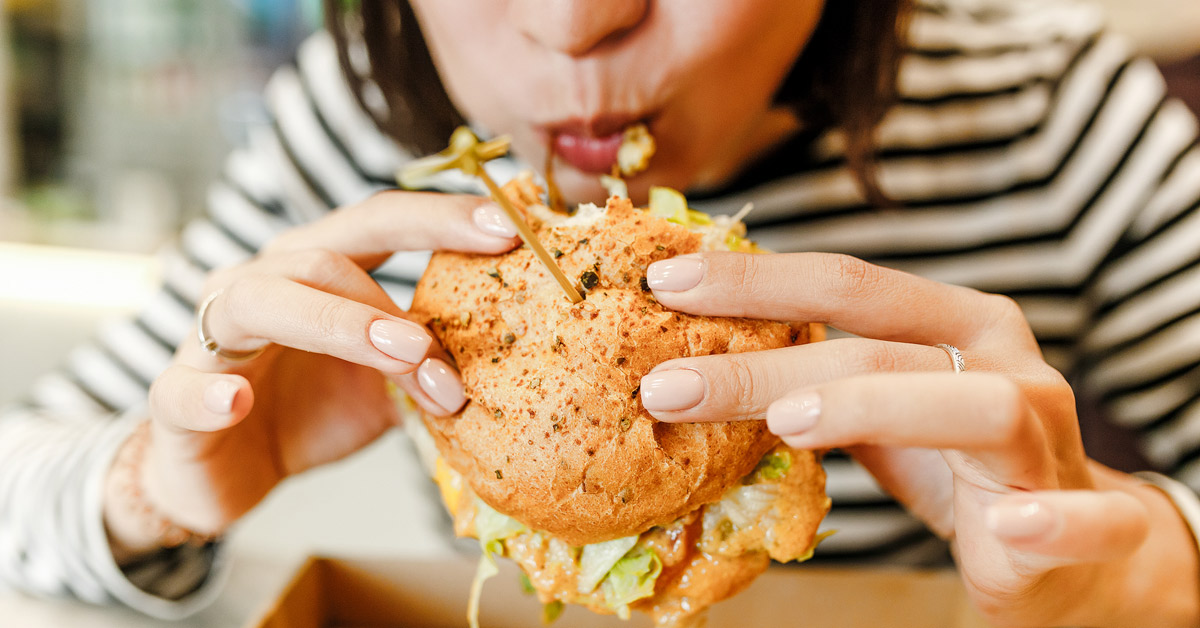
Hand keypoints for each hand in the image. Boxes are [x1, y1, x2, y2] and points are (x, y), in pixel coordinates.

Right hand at [103, 192, 519, 558]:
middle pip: (324, 256)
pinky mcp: (176, 398)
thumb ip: (429, 360)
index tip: (507, 228)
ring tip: (400, 358)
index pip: (377, 223)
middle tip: (446, 340)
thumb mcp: (385, 384)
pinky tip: (236, 401)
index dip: (438, 218)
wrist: (225, 473)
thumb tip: (515, 352)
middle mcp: (262, 283)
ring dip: (339, 327)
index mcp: (315, 269)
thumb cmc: (309, 410)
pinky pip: (185, 389)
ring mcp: (213, 336)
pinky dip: (210, 393)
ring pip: (263, 302)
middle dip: (393, 298)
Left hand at [638, 251, 1198, 627]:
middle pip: (883, 346)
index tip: (662, 281)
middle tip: (669, 386)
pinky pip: (1089, 517)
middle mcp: (1004, 362)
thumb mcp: (876, 410)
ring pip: (979, 409)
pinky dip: (1055, 520)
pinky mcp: (1088, 517)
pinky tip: (1006, 527)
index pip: (845, 285)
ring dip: (879, 409)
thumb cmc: (954, 461)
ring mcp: (1050, 436)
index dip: (755, 281)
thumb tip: (690, 362)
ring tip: (789, 426)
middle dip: (768, 363)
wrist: (1069, 544)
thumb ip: (813, 380)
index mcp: (952, 322)